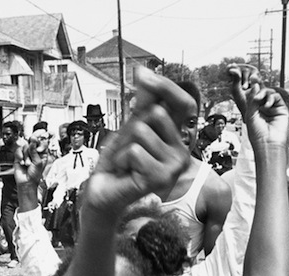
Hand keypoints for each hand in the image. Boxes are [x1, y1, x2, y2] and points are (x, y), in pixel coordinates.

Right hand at [13, 141, 45, 187]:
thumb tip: (33, 140)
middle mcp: (34, 152)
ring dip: (26, 156)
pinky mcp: (19, 156)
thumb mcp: (38, 162)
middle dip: (31, 151)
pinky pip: (18, 150)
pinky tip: (22, 163)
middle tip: (31, 160)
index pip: (42, 142)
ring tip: (27, 164)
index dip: (40, 143)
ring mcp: (27, 154)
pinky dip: (19, 156)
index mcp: (42, 153)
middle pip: (32, 143)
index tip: (38, 149)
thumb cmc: (34, 175)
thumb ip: (34, 151)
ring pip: (25, 146)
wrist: (26, 182)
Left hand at [84, 69, 193, 211]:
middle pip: (156, 113)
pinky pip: (133, 151)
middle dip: (132, 126)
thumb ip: (142, 102)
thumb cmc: (119, 160)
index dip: (166, 86)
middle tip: (128, 148)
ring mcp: (174, 166)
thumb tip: (144, 70)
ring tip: (126, 162)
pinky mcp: (161, 179)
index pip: (184, 104)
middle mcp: (182, 151)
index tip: (141, 74)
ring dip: (124, 145)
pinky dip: (121, 159)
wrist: (104, 191)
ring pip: (141, 131)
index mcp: (179, 137)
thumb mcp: (131, 126)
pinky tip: (125, 172)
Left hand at [228, 64, 288, 148]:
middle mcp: (264, 109)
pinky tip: (266, 106)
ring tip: (259, 98)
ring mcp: (273, 109)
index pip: (254, 96)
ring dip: (264, 93)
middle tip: (253, 78)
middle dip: (258, 86)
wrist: (268, 144)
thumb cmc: (257, 133)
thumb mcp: (250, 114)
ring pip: (270, 93)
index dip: (252, 88)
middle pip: (262, 93)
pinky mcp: (282, 110)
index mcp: (255, 111)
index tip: (249, 77)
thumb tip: (255, 85)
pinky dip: (271, 98)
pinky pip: (277, 98)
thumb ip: (253, 100)